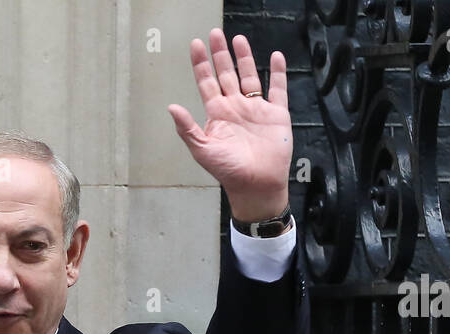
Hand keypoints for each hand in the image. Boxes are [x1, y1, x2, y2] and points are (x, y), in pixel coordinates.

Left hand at [167, 29, 293, 222]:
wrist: (256, 185)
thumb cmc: (228, 171)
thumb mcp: (202, 150)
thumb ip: (186, 129)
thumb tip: (171, 107)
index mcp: (217, 114)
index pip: (206, 83)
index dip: (201, 64)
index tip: (196, 44)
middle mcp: (235, 108)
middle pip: (226, 74)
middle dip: (220, 55)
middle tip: (215, 34)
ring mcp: (256, 109)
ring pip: (249, 77)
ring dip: (244, 58)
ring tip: (238, 39)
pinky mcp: (276, 114)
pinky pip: (277, 89)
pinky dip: (278, 73)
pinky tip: (275, 57)